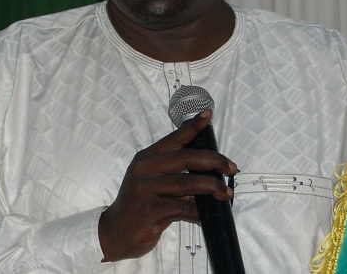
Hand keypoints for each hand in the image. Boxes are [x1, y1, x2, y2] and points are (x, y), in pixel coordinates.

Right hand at [98, 110, 237, 261]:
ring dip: (211, 187)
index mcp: (147, 158)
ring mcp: (146, 189)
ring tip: (226, 193)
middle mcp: (145, 169)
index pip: (174, 138)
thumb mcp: (150, 183)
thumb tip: (207, 173)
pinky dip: (199, 211)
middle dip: (213, 161)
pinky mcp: (151, 211)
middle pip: (186, 158)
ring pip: (187, 183)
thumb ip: (174, 175)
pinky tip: (208, 214)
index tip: (208, 114)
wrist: (115, 232)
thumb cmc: (138, 206)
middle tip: (231, 167)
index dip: (192, 126)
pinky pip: (182, 209)